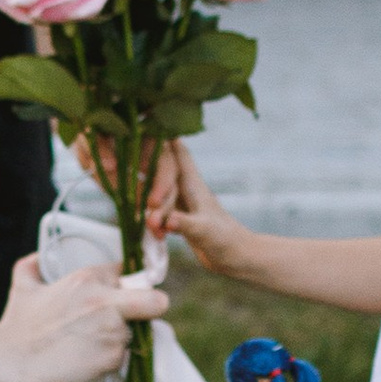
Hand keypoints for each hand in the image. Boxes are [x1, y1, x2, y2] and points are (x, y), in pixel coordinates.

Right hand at [0, 248, 163, 381]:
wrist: (9, 363)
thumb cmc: (15, 327)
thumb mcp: (22, 287)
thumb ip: (32, 266)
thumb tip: (36, 257)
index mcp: (87, 279)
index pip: (128, 271)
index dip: (127, 283)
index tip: (123, 293)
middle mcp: (105, 302)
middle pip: (156, 301)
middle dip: (152, 307)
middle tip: (136, 318)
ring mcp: (112, 331)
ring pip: (137, 333)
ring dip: (120, 339)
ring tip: (92, 345)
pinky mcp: (112, 358)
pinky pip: (123, 358)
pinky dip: (109, 361)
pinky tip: (87, 361)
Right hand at [147, 144, 250, 277]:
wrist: (237, 258)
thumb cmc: (226, 240)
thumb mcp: (203, 231)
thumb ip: (184, 223)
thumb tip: (167, 220)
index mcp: (193, 184)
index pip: (178, 152)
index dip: (163, 136)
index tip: (146, 123)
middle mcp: (186, 190)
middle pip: (161, 173)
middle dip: (148, 184)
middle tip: (144, 201)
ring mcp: (182, 205)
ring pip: (157, 196)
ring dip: (150, 210)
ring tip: (152, 228)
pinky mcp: (179, 220)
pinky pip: (159, 213)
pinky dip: (152, 221)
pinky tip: (152, 233)